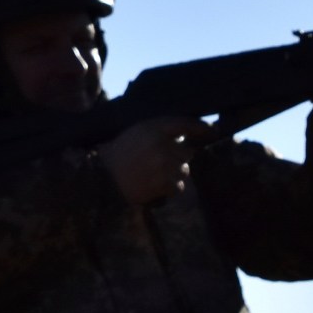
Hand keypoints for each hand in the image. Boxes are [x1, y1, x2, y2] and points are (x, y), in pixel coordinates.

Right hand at [99, 117, 215, 206]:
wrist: (101, 178)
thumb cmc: (115, 154)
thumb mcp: (135, 132)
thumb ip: (158, 131)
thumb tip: (183, 137)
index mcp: (153, 127)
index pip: (185, 124)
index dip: (200, 127)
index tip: (211, 130)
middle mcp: (163, 144)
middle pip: (188, 152)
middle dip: (178, 157)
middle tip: (160, 162)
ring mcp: (165, 165)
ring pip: (184, 170)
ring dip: (174, 174)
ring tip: (154, 175)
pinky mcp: (164, 183)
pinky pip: (178, 186)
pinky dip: (169, 188)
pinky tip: (153, 185)